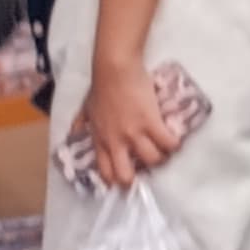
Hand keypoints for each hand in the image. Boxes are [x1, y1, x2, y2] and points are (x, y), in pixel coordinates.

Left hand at [78, 60, 182, 188]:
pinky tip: (175, 140)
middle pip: (126, 175)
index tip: (126, 175)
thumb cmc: (101, 88)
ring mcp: (134, 133)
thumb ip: (80, 124)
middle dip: (137, 178)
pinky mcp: (152, 122)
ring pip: (152, 159)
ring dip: (160, 157)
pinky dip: (174, 144)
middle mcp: (116, 142)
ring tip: (164, 151)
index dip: (116, 179)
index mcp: (101, 141)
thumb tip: (74, 132)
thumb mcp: (85, 110)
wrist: (114, 70)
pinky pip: (168, 142)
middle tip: (145, 167)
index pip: (106, 171)